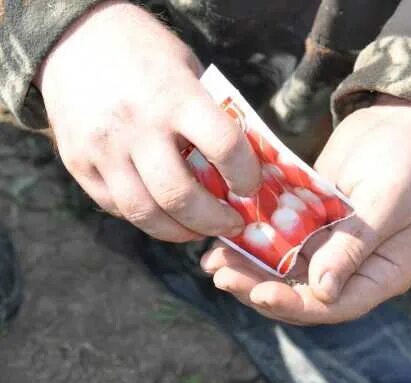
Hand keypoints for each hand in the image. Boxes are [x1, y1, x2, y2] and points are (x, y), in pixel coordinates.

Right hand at [35, 1, 259, 241]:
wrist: (74, 37)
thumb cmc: (146, 54)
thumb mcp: (189, 71)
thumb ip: (212, 116)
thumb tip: (243, 165)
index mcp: (174, 97)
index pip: (224, 147)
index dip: (246, 175)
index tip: (252, 186)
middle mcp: (137, 127)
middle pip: (181, 196)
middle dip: (215, 221)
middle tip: (232, 224)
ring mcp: (103, 149)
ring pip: (146, 214)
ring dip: (182, 232)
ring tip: (201, 230)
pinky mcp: (78, 164)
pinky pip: (118, 208)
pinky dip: (148, 218)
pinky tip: (166, 214)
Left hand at [201, 95, 410, 323]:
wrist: (404, 119)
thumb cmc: (409, 160)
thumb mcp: (387, 200)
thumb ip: (354, 245)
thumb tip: (322, 291)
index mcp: (383, 274)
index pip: (336, 305)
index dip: (296, 305)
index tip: (260, 293)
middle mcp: (356, 268)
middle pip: (303, 293)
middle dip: (260, 288)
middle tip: (221, 277)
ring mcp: (333, 245)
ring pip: (286, 270)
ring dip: (250, 268)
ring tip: (212, 262)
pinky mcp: (315, 222)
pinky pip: (281, 239)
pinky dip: (255, 240)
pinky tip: (225, 235)